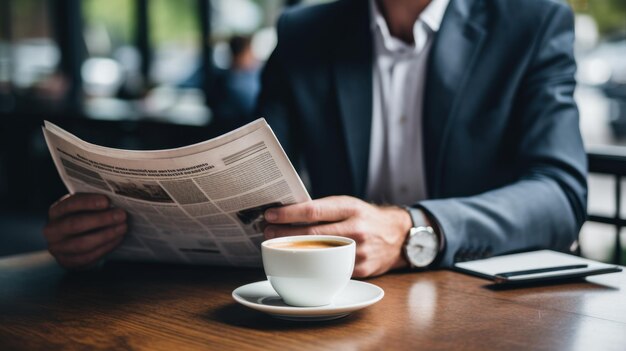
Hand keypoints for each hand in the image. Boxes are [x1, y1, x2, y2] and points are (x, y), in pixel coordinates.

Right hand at [43, 193, 126, 269]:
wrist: (75, 240)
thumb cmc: (84, 218)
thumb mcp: (85, 208)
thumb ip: (94, 203)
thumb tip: (116, 200)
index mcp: (55, 212)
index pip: (69, 205)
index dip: (88, 202)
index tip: (107, 201)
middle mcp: (52, 230)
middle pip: (75, 224)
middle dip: (101, 219)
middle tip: (121, 215)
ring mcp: (57, 248)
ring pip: (82, 243)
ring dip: (106, 235)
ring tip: (123, 227)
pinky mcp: (67, 261)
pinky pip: (87, 257)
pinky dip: (104, 248)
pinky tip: (117, 239)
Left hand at [263, 196, 411, 276]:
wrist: (398, 235)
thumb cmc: (365, 217)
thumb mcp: (348, 204)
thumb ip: (324, 210)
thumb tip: (288, 214)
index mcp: (350, 208)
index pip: (313, 210)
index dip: (288, 214)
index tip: (270, 214)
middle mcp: (355, 228)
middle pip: (312, 234)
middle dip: (284, 234)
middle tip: (267, 232)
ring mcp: (359, 251)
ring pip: (319, 254)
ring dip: (294, 251)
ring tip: (278, 247)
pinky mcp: (361, 269)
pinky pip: (331, 269)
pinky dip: (313, 266)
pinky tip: (300, 263)